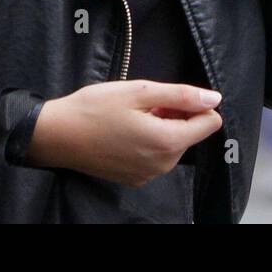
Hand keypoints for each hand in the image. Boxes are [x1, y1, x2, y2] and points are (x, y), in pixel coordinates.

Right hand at [24, 81, 222, 187]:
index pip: (210, 122)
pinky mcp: (135, 179)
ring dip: (160, 127)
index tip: (166, 97)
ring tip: (130, 116)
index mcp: (168, 142)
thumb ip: (180, 95)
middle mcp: (164, 164)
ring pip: (172, 144)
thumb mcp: (138, 92)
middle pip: (190, 133)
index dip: (192, 104)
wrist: (57, 136)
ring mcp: (149, 175)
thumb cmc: (95, 108)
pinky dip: (147, 141)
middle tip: (142, 104)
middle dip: (174, 115)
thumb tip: (214, 98)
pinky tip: (123, 131)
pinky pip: (155, 156)